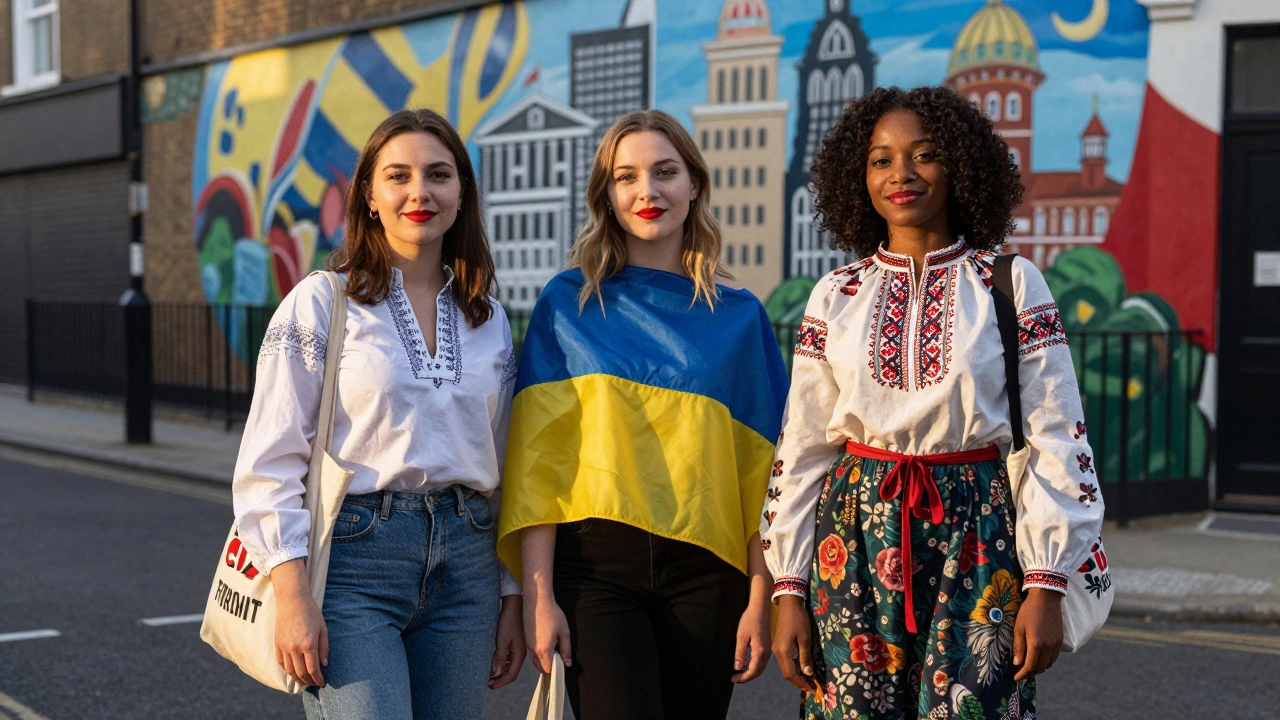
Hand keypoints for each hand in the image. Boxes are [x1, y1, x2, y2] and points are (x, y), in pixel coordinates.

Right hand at [272, 558, 327, 687]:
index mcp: (308, 644)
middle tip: (315, 683)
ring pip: (290, 671)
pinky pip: (281, 663)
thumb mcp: (323, 628)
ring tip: (305, 681)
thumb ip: (324, 648)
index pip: (313, 669)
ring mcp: (284, 647)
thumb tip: (324, 665)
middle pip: (301, 673)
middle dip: (309, 681)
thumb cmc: (311, 612)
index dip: (318, 679)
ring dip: (298, 679)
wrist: (292, 600)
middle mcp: (295, 648)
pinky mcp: (277, 644)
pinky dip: (288, 670)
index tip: (322, 683)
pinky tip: (294, 672)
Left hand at [490, 595, 525, 688]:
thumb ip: (500, 658)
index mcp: (519, 654)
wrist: (514, 606)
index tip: (490, 686)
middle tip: (488, 683)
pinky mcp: (516, 644)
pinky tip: (495, 664)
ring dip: (501, 672)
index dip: (501, 682)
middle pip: (511, 672)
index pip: (511, 675)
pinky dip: (503, 665)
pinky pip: (510, 659)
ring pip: (510, 666)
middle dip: (500, 679)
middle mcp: (521, 653)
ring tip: (489, 676)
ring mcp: (519, 649)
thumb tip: (496, 674)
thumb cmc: (507, 622)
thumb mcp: (502, 640)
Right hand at [524, 584, 571, 673]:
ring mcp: (528, 645)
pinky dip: (538, 654)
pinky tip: (545, 642)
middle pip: (541, 668)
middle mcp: (534, 650)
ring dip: (544, 660)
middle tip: (559, 655)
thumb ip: (566, 650)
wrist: (537, 601)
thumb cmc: (553, 614)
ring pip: (535, 661)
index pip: (549, 670)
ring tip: (553, 647)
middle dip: (550, 666)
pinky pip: (532, 653)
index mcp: (544, 650)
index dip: (556, 669)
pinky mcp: (526, 640)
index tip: (562, 662)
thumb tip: (567, 664)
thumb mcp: (564, 632)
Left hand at [731, 596, 770, 682]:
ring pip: (761, 667)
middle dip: (746, 677)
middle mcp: (766, 652)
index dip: (742, 678)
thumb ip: (740, 653)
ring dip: (751, 672)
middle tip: (735, 678)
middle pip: (758, 672)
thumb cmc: (749, 620)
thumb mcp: (741, 636)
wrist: (760, 608)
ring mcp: (768, 649)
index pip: (752, 671)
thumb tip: (738, 668)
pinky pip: (762, 661)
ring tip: (739, 673)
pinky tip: (746, 663)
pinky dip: (754, 666)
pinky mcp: (767, 646)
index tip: (733, 679)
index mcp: (760, 651)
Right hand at [771, 595, 815, 692]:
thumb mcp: (805, 639)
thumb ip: (805, 657)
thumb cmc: (798, 620)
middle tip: (811, 688)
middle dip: (798, 682)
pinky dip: (793, 668)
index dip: (801, 683)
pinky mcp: (778, 645)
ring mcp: (777, 649)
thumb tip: (808, 674)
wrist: (788, 604)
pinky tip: (801, 669)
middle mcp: (777, 652)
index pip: (791, 674)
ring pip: (785, 668)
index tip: (812, 689)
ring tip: (808, 681)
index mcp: (783, 652)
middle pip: (786, 673)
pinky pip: (785, 661)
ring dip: (795, 676)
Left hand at [1013, 588, 1063, 680]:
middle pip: (1040, 667)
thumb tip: (1017, 664)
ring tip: (1029, 664)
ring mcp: (1056, 644)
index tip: (1016, 677)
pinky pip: (1054, 657)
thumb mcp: (1019, 628)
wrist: (1046, 598)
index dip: (1022, 674)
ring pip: (1048, 664)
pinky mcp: (1060, 640)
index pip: (1030, 666)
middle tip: (1020, 671)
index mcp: (1036, 643)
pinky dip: (1046, 661)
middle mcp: (1048, 646)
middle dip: (1030, 672)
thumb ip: (1018, 647)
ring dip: (1039, 667)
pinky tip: (1039, 657)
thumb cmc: (1028, 611)